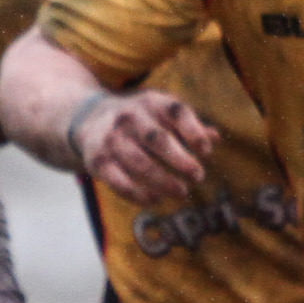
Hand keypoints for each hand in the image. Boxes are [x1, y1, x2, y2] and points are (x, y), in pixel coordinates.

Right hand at [74, 92, 215, 201]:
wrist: (89, 118)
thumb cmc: (140, 119)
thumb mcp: (162, 113)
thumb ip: (189, 125)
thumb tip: (215, 138)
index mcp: (152, 102)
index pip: (177, 112)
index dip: (194, 131)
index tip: (206, 151)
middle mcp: (130, 117)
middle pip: (158, 139)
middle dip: (181, 160)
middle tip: (198, 176)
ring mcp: (111, 139)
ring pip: (140, 164)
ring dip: (164, 181)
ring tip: (182, 192)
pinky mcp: (98, 161)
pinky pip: (119, 182)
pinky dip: (139, 194)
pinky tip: (156, 200)